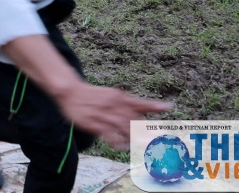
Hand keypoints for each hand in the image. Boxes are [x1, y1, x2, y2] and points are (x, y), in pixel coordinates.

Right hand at [56, 83, 170, 148]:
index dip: (154, 106)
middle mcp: (113, 104)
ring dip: (135, 136)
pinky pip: (108, 134)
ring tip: (144, 145)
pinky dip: (116, 140)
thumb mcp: (112, 95)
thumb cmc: (93, 95)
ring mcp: (104, 114)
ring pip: (123, 126)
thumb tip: (144, 112)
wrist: (70, 91)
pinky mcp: (94, 123)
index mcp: (119, 97)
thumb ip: (128, 103)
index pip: (139, 103)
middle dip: (147, 129)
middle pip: (134, 118)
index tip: (168, 107)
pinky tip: (122, 146)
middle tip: (160, 137)